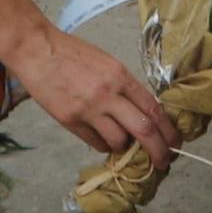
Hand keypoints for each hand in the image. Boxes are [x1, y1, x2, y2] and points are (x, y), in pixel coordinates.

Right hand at [7, 27, 180, 167]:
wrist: (36, 50)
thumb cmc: (70, 53)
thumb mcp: (106, 63)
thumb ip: (123, 87)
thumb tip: (140, 113)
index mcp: (120, 76)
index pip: (153, 108)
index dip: (168, 130)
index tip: (175, 143)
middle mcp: (108, 94)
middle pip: (144, 130)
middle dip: (158, 151)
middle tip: (164, 162)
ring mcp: (88, 109)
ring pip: (119, 141)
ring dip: (125, 148)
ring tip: (124, 146)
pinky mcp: (70, 120)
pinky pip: (95, 143)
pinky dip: (104, 145)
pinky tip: (103, 140)